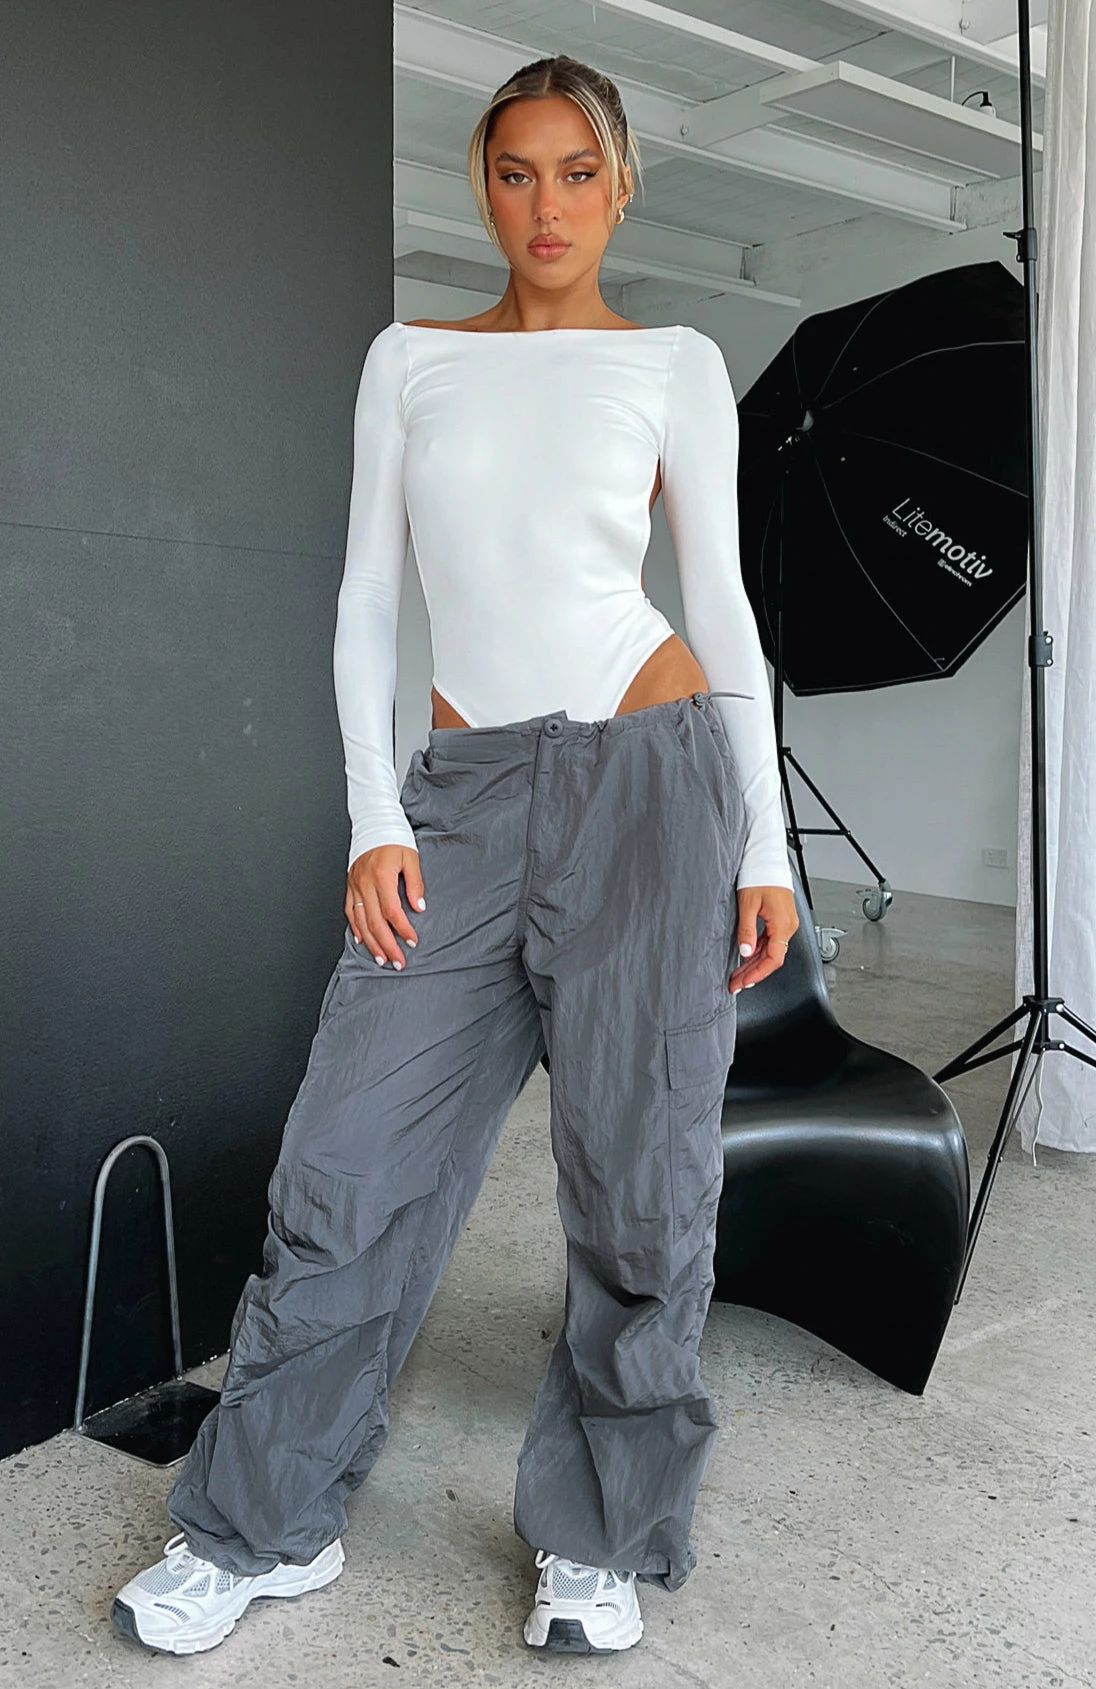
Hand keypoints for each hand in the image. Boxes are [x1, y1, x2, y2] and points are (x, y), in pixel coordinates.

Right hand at [346, 844, 425, 969]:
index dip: (402, 930)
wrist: (374, 823)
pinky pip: (349, 911)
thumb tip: (419, 908)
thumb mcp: (411, 859)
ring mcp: (354, 885)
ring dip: (371, 942)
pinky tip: (361, 940)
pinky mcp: (350, 885)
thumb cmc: (394, 839)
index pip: (393, 911)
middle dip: (387, 945)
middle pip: (375, 922)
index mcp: (382, 876)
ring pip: (360, 921)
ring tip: (380, 958)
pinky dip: (355, 928)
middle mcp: (365, 883)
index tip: (412, 942)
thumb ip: (415, 885)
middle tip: (397, 962)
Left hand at [728, 885, 798, 993]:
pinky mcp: (780, 919)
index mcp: (782, 924)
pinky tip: (746, 956)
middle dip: (753, 973)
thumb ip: (747, 931)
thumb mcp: (748, 905)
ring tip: (738, 974)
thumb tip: (745, 952)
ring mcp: (785, 923)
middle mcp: (787, 926)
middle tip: (736, 983)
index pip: (773, 959)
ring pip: (771, 951)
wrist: (766, 860)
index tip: (744, 983)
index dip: (758, 974)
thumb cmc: (759, 877)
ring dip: (754, 964)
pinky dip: (758, 951)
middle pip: (771, 958)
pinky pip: (770, 941)